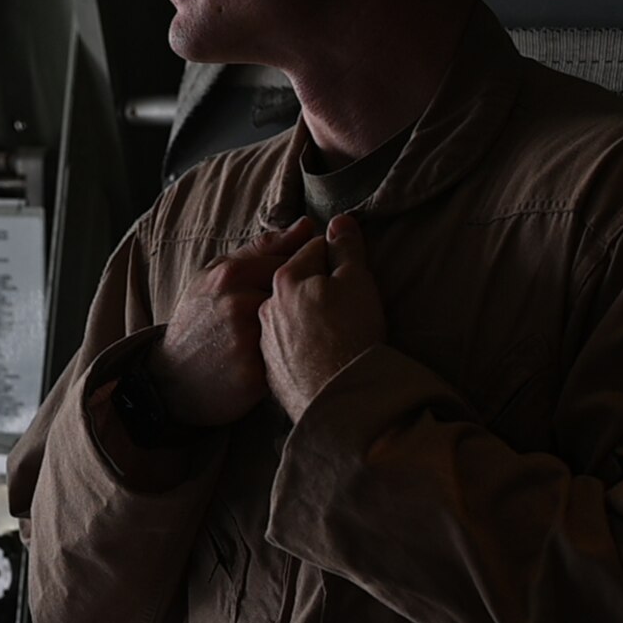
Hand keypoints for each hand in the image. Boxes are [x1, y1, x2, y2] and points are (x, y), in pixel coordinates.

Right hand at [149, 217, 315, 426]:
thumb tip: (306, 225)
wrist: (171, 380)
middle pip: (299, 294)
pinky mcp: (253, 375)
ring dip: (305, 331)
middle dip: (309, 302)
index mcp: (230, 273)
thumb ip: (262, 249)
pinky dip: (296, 359)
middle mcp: (237, 303)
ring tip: (299, 336)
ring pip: (298, 327)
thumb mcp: (216, 276)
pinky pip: (292, 360)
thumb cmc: (199, 322)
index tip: (310, 285)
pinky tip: (290, 360)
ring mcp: (245, 340)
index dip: (309, 274)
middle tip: (308, 313)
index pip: (294, 260)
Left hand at [260, 214, 385, 421]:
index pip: (313, 252)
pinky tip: (320, 352)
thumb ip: (346, 249)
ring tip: (334, 327)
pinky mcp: (270, 373)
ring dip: (306, 315)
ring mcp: (265, 342)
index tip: (351, 266)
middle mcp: (267, 308)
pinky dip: (301, 344)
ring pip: (288, 316)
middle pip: (296, 284)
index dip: (337, 255)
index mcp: (285, 280)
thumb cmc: (351, 336)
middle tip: (345, 298)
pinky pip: (287, 348)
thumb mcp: (357, 282)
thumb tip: (339, 220)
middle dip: (317, 284)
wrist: (339, 402)